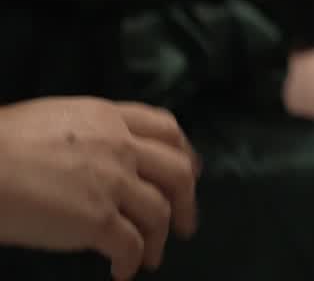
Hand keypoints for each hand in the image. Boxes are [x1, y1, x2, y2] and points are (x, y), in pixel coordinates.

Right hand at [0, 98, 199, 279]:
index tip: (189, 173)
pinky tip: (121, 271)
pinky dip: (133, 261)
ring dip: (160, 238)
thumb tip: (94, 154)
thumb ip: (88, 133)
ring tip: (153, 257)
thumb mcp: (55, 118)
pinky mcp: (97, 219)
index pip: (166, 129)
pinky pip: (131, 245)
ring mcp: (112, 182)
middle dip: (187, 200)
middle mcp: (120, 146)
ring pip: (160, 212)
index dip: (183, 154)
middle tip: (185, 223)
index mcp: (109, 117)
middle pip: (177, 171)